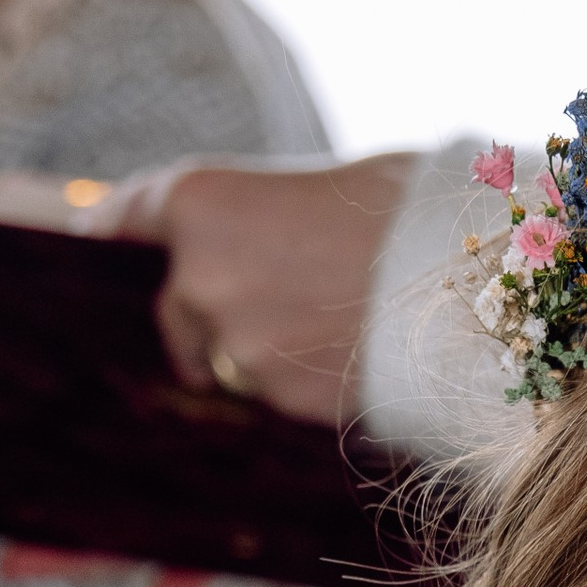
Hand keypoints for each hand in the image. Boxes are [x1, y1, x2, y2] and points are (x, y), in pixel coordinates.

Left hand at [81, 153, 415, 420]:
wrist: (483, 280)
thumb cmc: (416, 211)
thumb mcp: (328, 184)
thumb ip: (263, 217)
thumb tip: (252, 244)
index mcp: (198, 201)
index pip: (120, 223)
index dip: (112, 241)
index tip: (103, 254)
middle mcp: (197, 278)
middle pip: (173, 310)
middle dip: (202, 318)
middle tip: (254, 313)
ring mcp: (238, 349)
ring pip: (229, 361)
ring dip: (265, 353)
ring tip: (336, 328)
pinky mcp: (284, 402)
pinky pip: (278, 397)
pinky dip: (304, 386)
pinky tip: (354, 359)